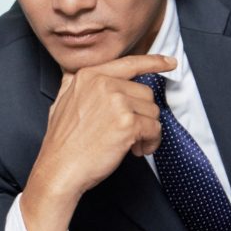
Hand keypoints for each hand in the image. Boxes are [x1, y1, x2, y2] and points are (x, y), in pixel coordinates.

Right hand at [21, 54, 174, 230]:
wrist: (59, 169)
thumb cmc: (62, 143)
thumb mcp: (60, 102)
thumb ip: (72, 85)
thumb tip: (75, 75)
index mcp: (89, 76)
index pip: (129, 63)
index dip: (154, 62)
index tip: (170, 62)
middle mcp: (103, 84)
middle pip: (145, 92)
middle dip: (142, 114)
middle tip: (130, 133)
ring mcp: (116, 102)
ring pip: (153, 111)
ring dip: (147, 130)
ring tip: (131, 144)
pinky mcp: (128, 123)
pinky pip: (154, 129)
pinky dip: (151, 142)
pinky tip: (136, 151)